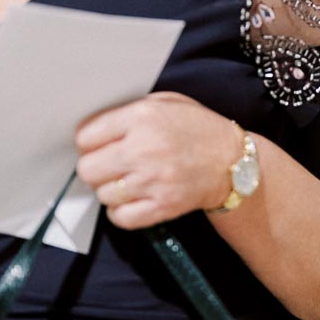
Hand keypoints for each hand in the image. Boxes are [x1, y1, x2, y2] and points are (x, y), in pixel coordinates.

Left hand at [76, 92, 241, 229]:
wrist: (233, 161)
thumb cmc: (197, 128)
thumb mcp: (166, 103)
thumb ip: (129, 110)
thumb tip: (93, 127)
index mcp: (142, 117)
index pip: (85, 136)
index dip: (88, 142)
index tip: (96, 145)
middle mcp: (144, 149)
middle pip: (88, 169)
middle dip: (94, 167)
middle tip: (108, 165)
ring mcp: (153, 181)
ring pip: (103, 194)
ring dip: (110, 189)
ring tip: (126, 181)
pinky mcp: (163, 206)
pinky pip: (121, 217)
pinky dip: (120, 212)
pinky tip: (130, 200)